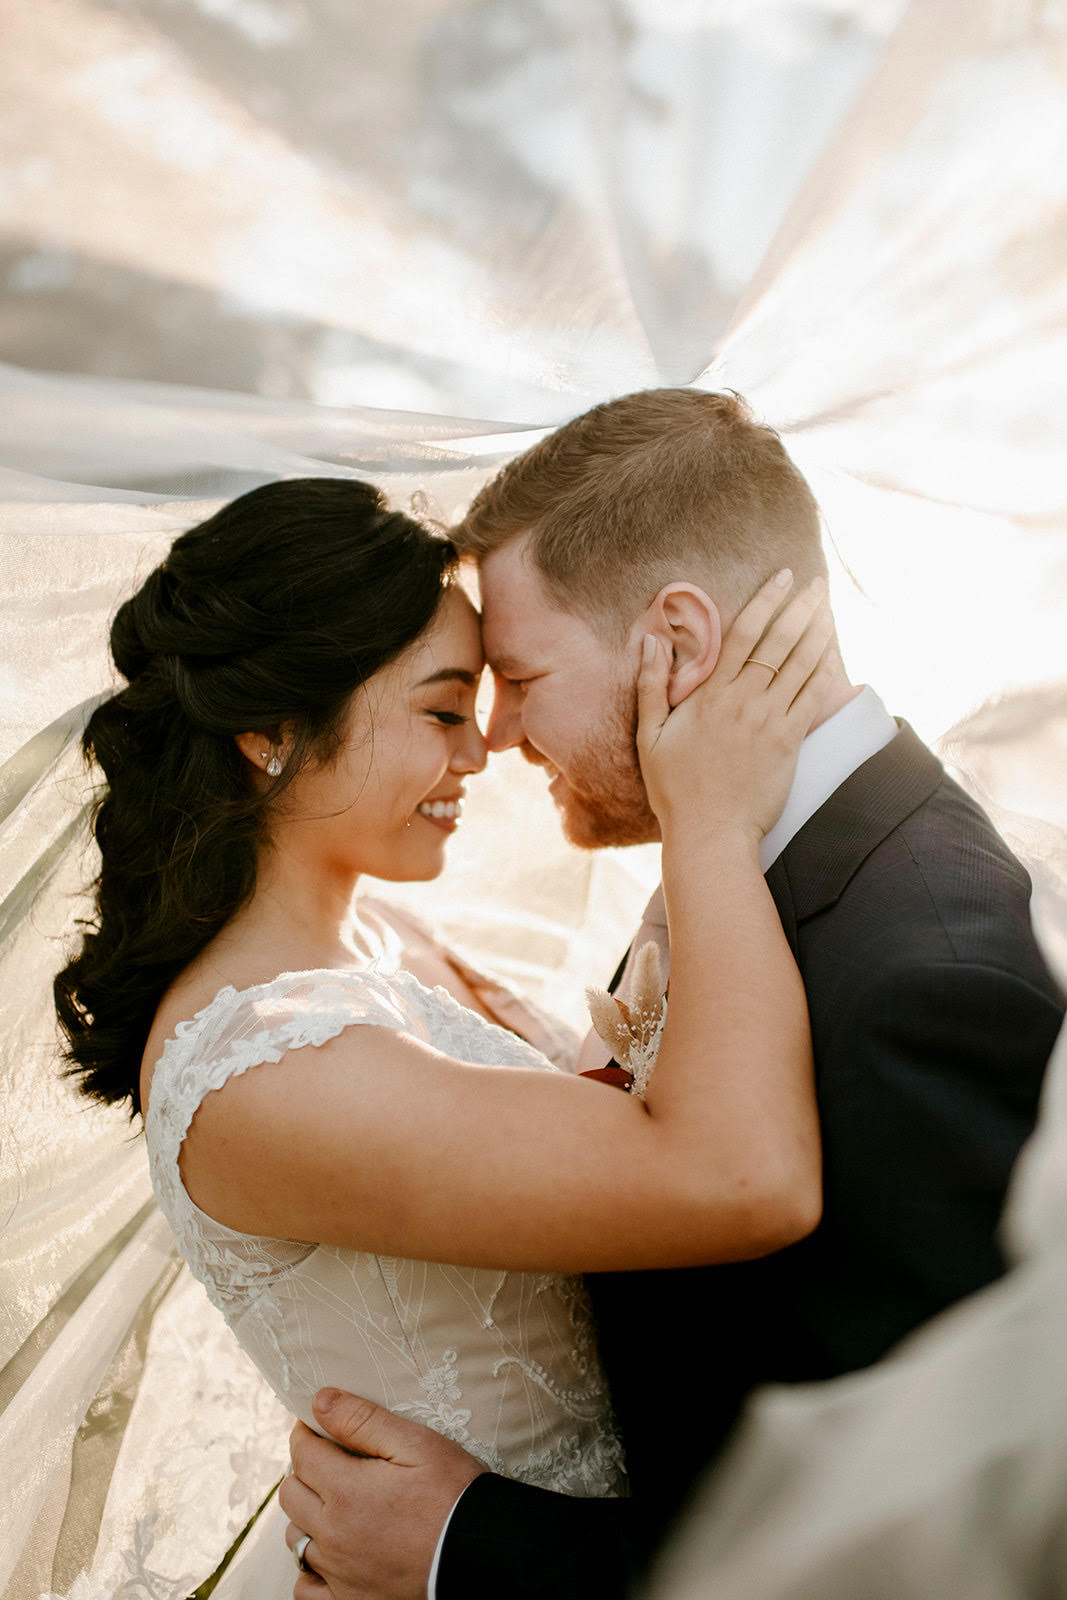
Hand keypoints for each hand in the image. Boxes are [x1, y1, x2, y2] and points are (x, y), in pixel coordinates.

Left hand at [280, 1388, 485, 1599]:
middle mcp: (334, 1535)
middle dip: (304, 1470)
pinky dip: (309, 1569)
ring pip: (296, 1538)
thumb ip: (363, 1421)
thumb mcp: (416, 1443)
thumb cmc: (453, 1493)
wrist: (481, 1553)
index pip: (302, 1454)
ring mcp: (339, 1573)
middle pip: (291, 1494)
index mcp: (346, 1492)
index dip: (306, 1433)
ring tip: (335, 1503)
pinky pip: (306, 1588)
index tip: (317, 1425)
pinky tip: (331, 1553)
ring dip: (307, 1516)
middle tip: (329, 1460)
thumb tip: (320, 1401)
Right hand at [637, 571, 833, 845]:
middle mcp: (745, 701)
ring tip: (829, 608)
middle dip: (801, 608)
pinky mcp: (789, 743)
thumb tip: (651, 640)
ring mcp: (771, 721)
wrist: (710, 832)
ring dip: (819, 633)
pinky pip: (812, 698)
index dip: (765, 601)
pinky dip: (825, 672)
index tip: (781, 578)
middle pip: (780, 642)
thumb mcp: (650, 735)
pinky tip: (833, 653)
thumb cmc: (674, 788)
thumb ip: (650, 685)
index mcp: (711, 695)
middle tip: (816, 583)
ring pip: (802, 666)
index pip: (743, 633)